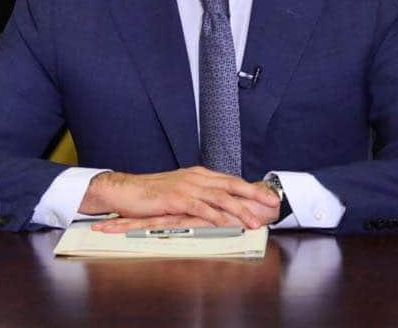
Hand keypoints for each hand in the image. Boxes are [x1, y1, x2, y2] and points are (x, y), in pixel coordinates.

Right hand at [92, 191, 279, 232]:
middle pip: (231, 185)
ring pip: (219, 196)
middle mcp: (195, 177)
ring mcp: (185, 187)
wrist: (124, 190)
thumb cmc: (150, 194)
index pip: (230, 180)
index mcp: (198, 175)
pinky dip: (215, 215)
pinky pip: (199, 207)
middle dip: (254, 194)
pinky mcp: (174, 199)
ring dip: (239, 209)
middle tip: (273, 203)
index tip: (269, 195)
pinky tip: (226, 223)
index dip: (251, 188)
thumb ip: (198, 195)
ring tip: (254, 220)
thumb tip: (218, 206)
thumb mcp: (179, 191)